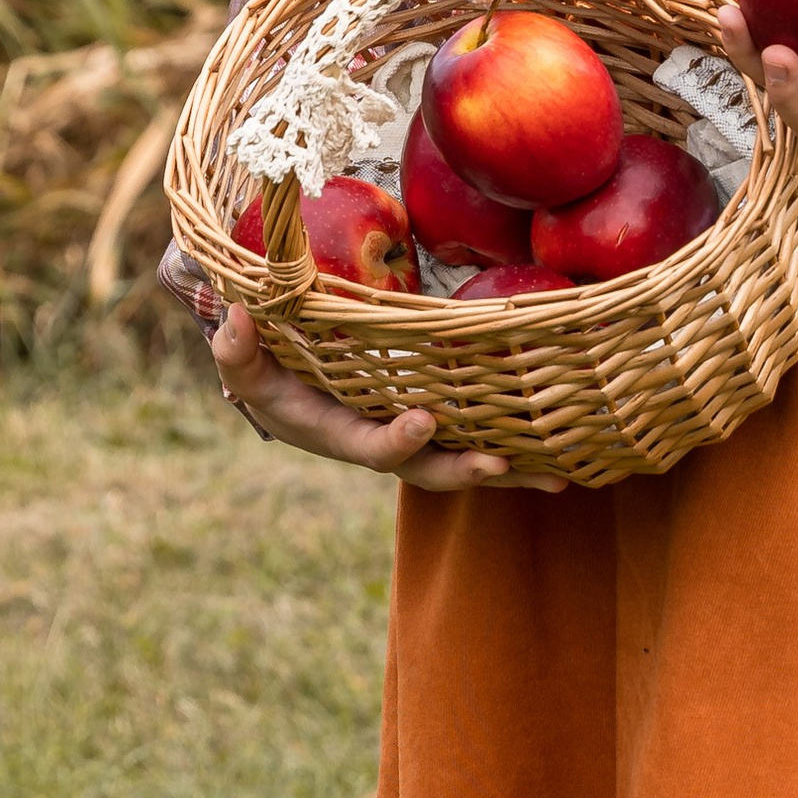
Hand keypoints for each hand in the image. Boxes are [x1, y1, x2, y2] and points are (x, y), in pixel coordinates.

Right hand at [208, 301, 560, 489]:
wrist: (290, 391)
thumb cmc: (268, 373)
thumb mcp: (246, 366)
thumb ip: (236, 351)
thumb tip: (235, 318)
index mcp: (338, 433)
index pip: (369, 446)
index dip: (396, 440)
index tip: (424, 420)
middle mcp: (381, 446)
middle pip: (426, 470)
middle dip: (463, 470)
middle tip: (499, 464)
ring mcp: (412, 444)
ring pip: (462, 465)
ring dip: (508, 475)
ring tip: (555, 478)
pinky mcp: (436, 432)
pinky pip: (478, 444)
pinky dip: (518, 456)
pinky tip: (562, 460)